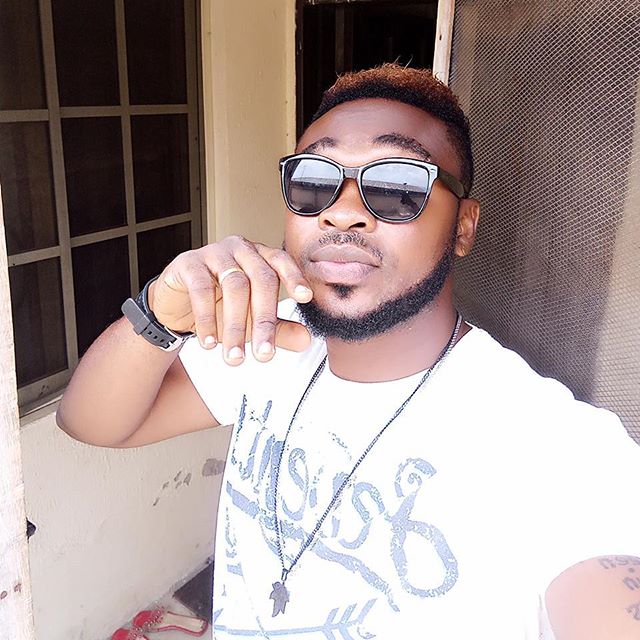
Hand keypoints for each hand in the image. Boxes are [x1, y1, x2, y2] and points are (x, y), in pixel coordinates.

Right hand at [147, 236, 313, 363]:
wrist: (177, 304)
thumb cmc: (219, 305)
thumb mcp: (252, 320)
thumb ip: (279, 328)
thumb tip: (305, 340)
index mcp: (260, 256)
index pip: (282, 261)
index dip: (294, 277)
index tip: (305, 297)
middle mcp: (241, 250)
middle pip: (260, 279)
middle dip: (264, 320)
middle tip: (264, 354)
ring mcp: (214, 253)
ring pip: (234, 286)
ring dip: (235, 327)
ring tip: (234, 356)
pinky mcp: (188, 263)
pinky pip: (201, 289)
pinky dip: (207, 319)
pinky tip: (209, 342)